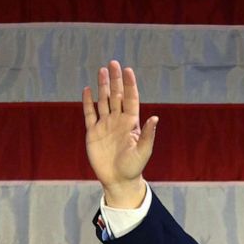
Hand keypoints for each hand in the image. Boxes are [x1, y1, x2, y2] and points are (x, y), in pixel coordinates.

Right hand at [82, 60, 158, 207]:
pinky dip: (88, 102)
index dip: (129, 85)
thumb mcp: (143, 151)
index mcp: (131, 123)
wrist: (118, 180)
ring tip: (102, 71)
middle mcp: (118, 121)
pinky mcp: (92, 132)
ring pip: (103, 101)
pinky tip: (87, 90)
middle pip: (116, 96)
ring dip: (102, 86)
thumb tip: (155, 117)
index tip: (128, 70)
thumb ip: (148, 134)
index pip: (130, 99)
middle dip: (115, 80)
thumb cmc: (133, 167)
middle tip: (113, 63)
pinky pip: (90, 114)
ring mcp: (105, 125)